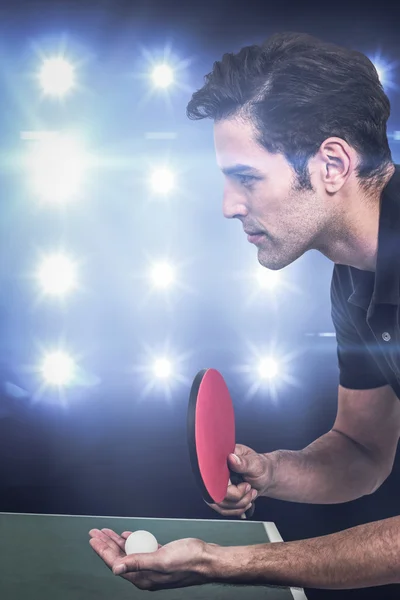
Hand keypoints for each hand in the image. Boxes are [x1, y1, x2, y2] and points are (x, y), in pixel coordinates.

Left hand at [89, 528, 212, 590]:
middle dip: (105, 544)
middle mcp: (145, 574)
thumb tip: (115, 568)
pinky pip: (140, 550)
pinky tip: (126, 535)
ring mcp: (152, 566)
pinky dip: (131, 541)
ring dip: (116, 541)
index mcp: (143, 578)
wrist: (208, 559)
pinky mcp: (160, 558)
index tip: (93, 538)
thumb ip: (138, 563)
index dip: (102, 550)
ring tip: (105, 532)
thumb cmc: (188, 560)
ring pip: (129, 552)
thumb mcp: (161, 559)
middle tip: (94, 532)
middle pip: (119, 557)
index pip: (116, 563)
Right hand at [207, 443, 271, 516]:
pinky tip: (246, 501)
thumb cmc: (261, 468)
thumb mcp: (255, 464)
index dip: (229, 488)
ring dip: (240, 504)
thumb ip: (243, 462)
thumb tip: (231, 458)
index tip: (245, 486)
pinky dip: (237, 509)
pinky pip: (223, 509)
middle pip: (217, 494)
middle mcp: (217, 473)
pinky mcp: (221, 496)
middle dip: (237, 498)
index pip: (214, 478)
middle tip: (250, 488)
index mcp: (222, 460)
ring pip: (221, 504)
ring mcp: (218, 486)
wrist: (266, 477)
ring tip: (250, 493)